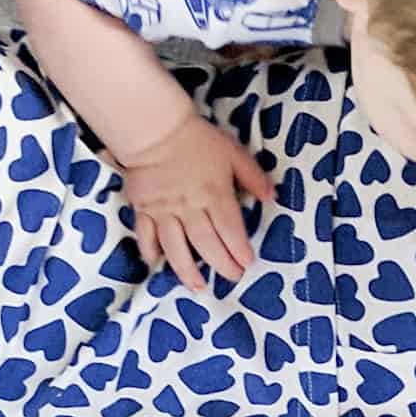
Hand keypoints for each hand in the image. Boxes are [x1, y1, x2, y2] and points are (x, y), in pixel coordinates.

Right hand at [119, 114, 275, 291]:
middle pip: (206, 243)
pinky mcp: (143, 209)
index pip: (230, 228)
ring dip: (187, 270)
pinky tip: (156, 263)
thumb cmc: (198, 139)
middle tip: (232, 277)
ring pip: (176, 247)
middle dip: (221, 264)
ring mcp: (164, 211)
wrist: (156, 129)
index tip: (247, 263)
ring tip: (198, 287)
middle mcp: (190, 207)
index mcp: (214, 194)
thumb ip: (253, 176)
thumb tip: (271, 198)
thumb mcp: (233, 152)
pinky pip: (146, 235)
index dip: (239, 249)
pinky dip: (151, 251)